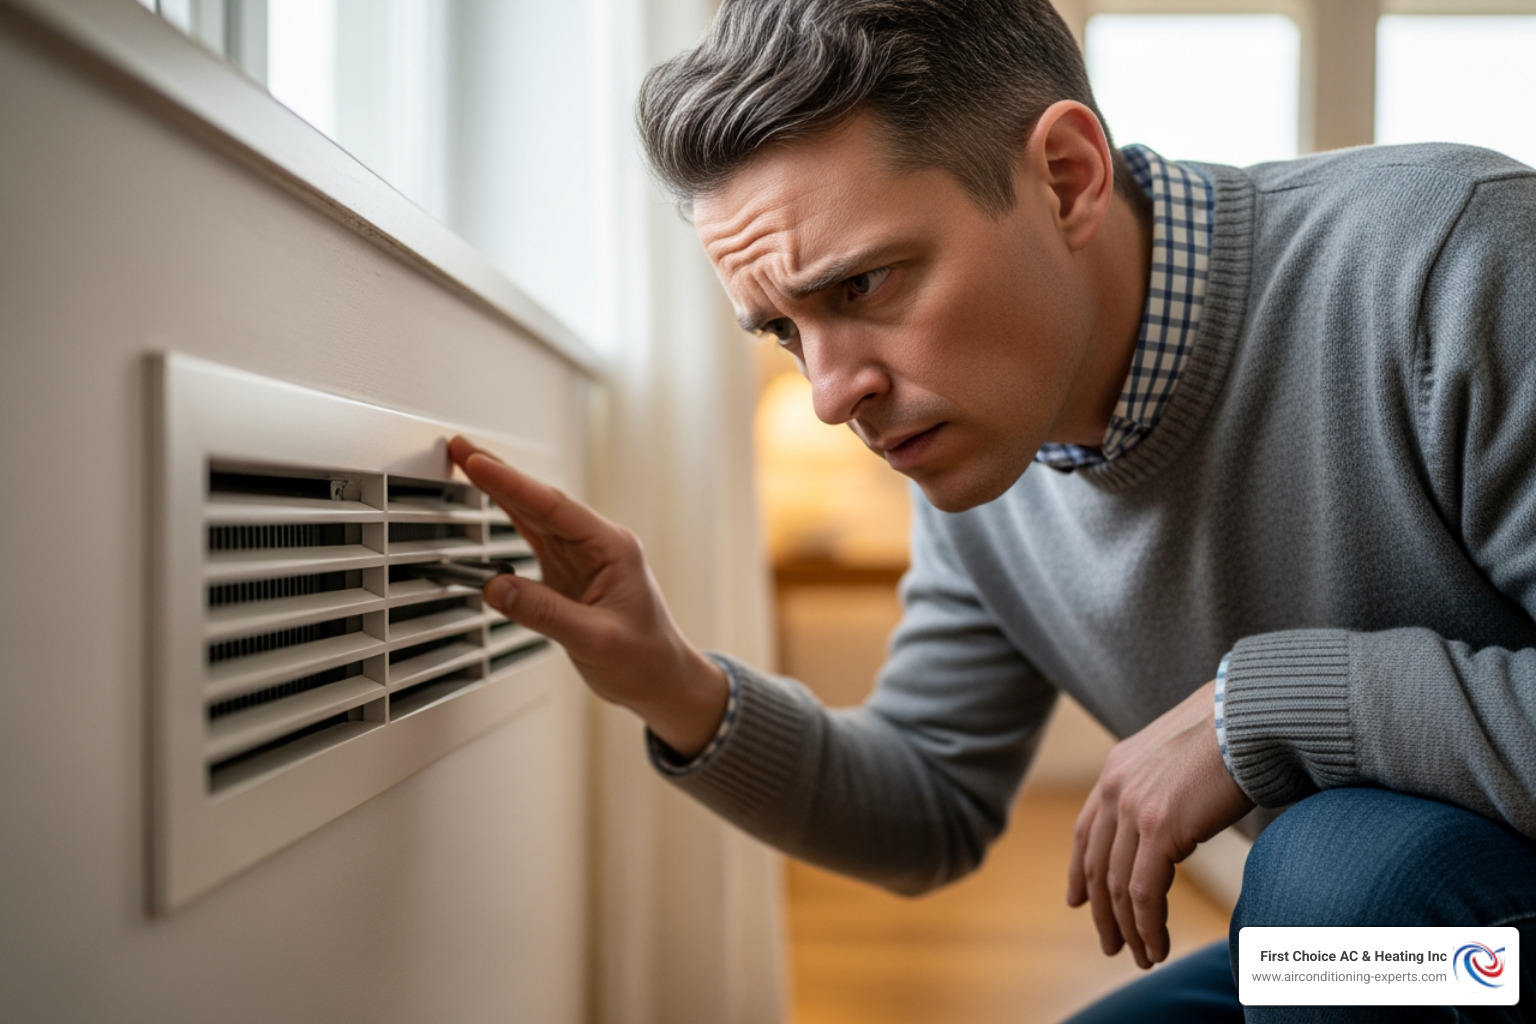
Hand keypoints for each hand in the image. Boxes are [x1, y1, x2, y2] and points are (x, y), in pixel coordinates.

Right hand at [448, 436, 728, 756]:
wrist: (662, 681)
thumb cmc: (644, 659)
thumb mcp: (594, 639)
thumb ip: (544, 612)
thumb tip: (496, 588)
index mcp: (612, 549)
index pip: (554, 507)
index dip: (513, 484)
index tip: (479, 464)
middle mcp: (598, 546)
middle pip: (541, 501)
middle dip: (501, 473)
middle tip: (462, 448)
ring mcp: (583, 558)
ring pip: (536, 516)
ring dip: (501, 491)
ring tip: (469, 465)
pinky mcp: (570, 574)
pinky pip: (535, 538)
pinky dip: (510, 519)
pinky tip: (492, 503)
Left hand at [1066, 679, 1253, 968]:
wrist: (1252, 716)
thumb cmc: (1232, 734)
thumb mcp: (1180, 757)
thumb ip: (1164, 785)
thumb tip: (1174, 811)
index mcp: (1116, 769)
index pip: (1086, 831)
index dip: (1079, 871)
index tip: (1077, 901)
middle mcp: (1115, 788)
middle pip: (1096, 865)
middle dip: (1101, 911)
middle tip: (1111, 944)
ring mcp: (1133, 808)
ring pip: (1117, 886)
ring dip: (1128, 929)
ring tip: (1142, 956)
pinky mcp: (1159, 828)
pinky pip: (1144, 893)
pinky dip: (1149, 927)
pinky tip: (1158, 948)